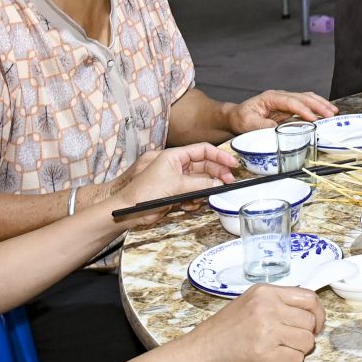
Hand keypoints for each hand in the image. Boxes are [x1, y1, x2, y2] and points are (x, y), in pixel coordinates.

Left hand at [103, 145, 237, 227]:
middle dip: (216, 175)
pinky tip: (188, 206)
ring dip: (204, 191)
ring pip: (200, 182)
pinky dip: (195, 201)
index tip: (232, 163)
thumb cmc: (144, 192)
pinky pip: (194, 194)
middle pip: (205, 166)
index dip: (219, 156)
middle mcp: (177, 166)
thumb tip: (218, 183)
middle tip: (228, 183)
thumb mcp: (175, 184)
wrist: (129, 211)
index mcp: (175, 156)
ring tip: (199, 199)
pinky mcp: (176, 194)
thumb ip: (199, 183)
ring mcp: (177, 180)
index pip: (203, 150)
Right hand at [175, 282, 324, 361]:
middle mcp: (268, 308)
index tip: (316, 324)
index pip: (309, 298)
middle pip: (310, 322)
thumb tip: (308, 312)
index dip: (318, 313)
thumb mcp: (250, 302)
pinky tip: (273, 360)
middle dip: (306, 335)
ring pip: (306, 342)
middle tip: (292, 340)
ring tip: (280, 350)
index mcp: (266, 292)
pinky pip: (295, 360)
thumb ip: (278, 302)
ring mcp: (266, 331)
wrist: (200, 351)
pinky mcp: (264, 354)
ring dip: (298, 350)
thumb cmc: (224, 329)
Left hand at [226, 90, 338, 133]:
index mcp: (271, 97)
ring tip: (333, 112)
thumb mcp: (247, 123)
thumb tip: (276, 129)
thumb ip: (261, 125)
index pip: (291, 102)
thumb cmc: (241, 118)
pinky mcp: (289, 107)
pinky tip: (325, 110)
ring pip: (307, 98)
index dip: (303, 109)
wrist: (237, 116)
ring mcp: (285, 100)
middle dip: (318, 105)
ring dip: (320, 104)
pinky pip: (305, 104)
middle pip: (303, 97)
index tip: (313, 118)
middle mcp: (280, 96)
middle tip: (330, 114)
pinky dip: (317, 107)